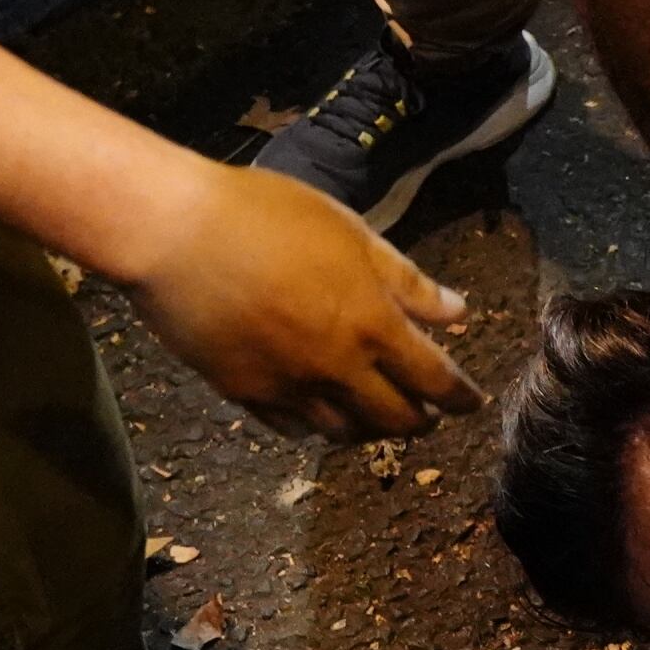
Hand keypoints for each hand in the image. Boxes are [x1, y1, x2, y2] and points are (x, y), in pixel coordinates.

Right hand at [120, 163, 478, 440]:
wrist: (175, 232)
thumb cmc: (266, 216)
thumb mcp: (351, 234)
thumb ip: (407, 281)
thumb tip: (458, 313)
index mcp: (371, 324)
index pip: (434, 379)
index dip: (461, 398)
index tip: (474, 404)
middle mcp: (335, 368)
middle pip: (395, 419)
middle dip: (421, 422)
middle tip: (429, 418)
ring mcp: (288, 387)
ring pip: (343, 433)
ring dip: (370, 431)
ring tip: (377, 419)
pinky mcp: (243, 393)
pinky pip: (291, 429)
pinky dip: (315, 427)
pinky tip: (318, 415)